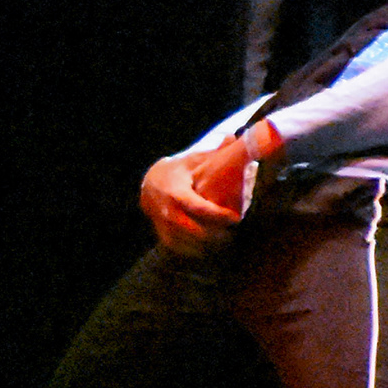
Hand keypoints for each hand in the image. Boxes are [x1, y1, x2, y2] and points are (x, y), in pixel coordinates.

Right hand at [138, 139, 254, 257]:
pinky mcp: (158, 228)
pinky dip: (187, 249)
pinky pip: (171, 243)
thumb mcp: (196, 160)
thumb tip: (234, 137)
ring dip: (200, 245)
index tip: (235, 218)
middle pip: (187, 227)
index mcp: (176, 190)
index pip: (197, 206)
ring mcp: (159, 219)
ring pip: (178, 238)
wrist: (152, 179)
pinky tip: (204, 251)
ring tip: (221, 244)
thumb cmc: (181, 169)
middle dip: (209, 234)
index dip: (216, 214)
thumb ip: (216, 153)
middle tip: (230, 235)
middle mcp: (165, 207)